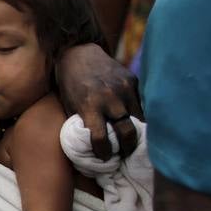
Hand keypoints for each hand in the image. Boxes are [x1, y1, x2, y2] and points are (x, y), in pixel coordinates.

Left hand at [55, 43, 140, 159]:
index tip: (105, 157)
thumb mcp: (70, 107)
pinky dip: (136, 114)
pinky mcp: (133, 80)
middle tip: (125, 153)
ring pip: (139, 120)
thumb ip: (84, 125)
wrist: (78, 53)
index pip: (101, 138)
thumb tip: (95, 148)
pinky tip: (131, 120)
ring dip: (136, 131)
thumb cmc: (70, 85)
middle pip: (128, 132)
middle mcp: (110, 97)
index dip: (104, 152)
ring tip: (130, 139)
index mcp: (89, 105)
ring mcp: (124, 88)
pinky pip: (140, 104)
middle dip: (128, 147)